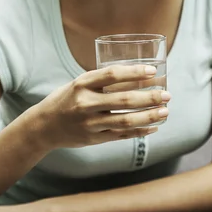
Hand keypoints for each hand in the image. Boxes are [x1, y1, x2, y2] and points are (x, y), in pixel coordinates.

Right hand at [32, 64, 170, 148]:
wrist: (44, 127)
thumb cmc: (65, 101)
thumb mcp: (77, 85)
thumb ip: (100, 81)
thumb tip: (135, 75)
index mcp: (81, 85)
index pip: (112, 75)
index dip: (135, 73)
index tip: (153, 72)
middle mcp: (85, 104)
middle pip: (124, 100)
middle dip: (150, 97)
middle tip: (167, 94)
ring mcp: (90, 123)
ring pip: (126, 120)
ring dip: (149, 115)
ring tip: (165, 111)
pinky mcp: (94, 138)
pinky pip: (122, 135)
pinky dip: (140, 131)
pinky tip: (154, 126)